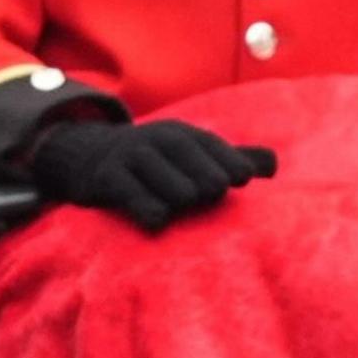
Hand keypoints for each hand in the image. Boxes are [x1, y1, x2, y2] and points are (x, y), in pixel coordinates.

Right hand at [27, 119, 277, 230]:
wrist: (85, 153)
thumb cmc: (153, 161)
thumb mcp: (190, 152)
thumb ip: (232, 159)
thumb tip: (272, 166)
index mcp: (189, 135)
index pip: (229, 161)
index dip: (236, 176)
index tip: (237, 185)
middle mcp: (164, 140)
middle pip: (210, 182)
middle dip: (208, 196)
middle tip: (193, 200)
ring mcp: (135, 157)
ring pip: (181, 195)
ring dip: (181, 208)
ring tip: (170, 207)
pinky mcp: (108, 179)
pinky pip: (143, 205)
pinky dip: (155, 216)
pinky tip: (156, 222)